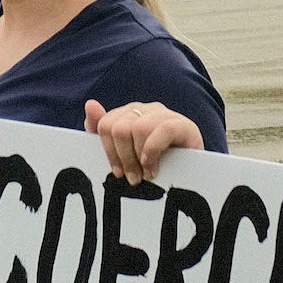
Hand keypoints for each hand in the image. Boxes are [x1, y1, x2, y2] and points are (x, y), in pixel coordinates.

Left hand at [85, 99, 203, 184]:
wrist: (191, 174)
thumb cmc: (155, 163)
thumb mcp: (125, 152)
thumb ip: (102, 130)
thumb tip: (90, 104)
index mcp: (129, 113)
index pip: (105, 125)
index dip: (109, 152)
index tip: (118, 172)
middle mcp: (146, 109)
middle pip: (119, 128)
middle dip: (124, 158)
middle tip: (133, 178)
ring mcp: (165, 114)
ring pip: (139, 128)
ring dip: (140, 157)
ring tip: (147, 175)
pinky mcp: (184, 125)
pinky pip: (164, 129)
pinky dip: (154, 150)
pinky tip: (154, 167)